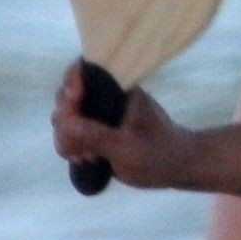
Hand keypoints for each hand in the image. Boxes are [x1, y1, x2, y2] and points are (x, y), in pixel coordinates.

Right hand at [52, 60, 189, 189]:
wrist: (174, 168)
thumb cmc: (157, 153)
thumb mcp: (126, 147)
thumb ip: (97, 135)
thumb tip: (66, 123)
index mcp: (118, 89)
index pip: (84, 71)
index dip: (71, 81)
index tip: (75, 99)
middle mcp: (104, 98)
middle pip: (67, 97)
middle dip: (66, 122)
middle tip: (80, 144)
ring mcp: (98, 116)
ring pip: (66, 119)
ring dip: (67, 139)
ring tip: (86, 156)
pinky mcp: (95, 133)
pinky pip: (71, 135)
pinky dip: (71, 147)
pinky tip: (83, 160)